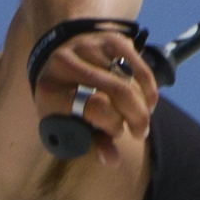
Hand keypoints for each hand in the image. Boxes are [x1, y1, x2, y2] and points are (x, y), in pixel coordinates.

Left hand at [30, 21, 159, 164]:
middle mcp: (66, 64)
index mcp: (49, 90)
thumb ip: (90, 142)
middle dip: (136, 116)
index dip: (112, 123)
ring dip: (141, 105)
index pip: (94, 106)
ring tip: (140, 118)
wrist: (60, 53)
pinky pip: (139, 67)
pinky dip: (149, 88)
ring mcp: (89, 47)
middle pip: (118, 92)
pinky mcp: (110, 39)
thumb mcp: (67, 122)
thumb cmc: (66, 99)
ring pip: (131, 81)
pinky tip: (149, 103)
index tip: (117, 133)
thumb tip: (112, 160)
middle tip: (140, 131)